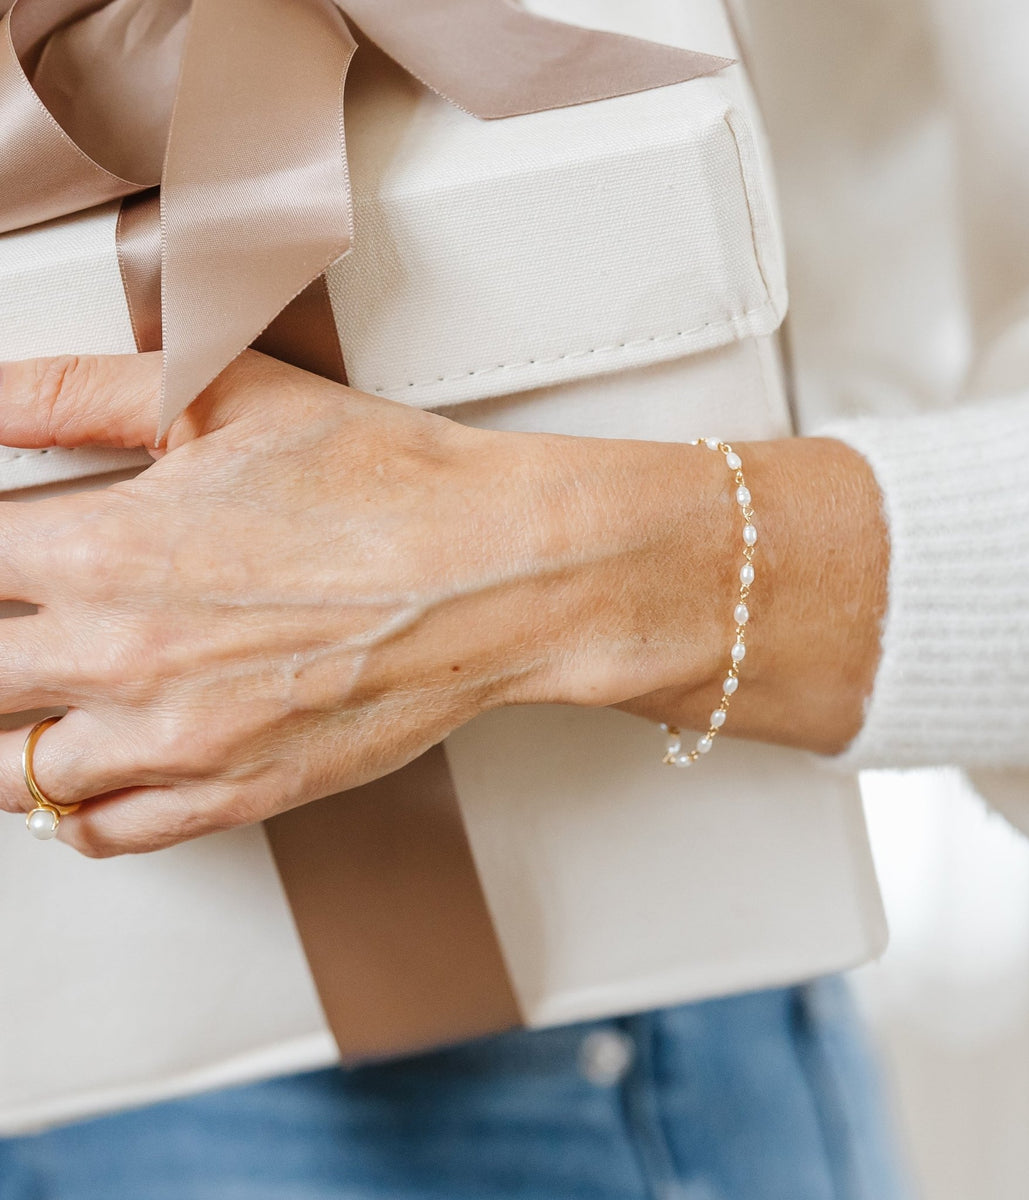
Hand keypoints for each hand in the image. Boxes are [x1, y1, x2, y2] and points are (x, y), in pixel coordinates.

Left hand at [0, 351, 887, 856]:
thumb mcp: (230, 396)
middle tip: (18, 624)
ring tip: (33, 695)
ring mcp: (178, 741)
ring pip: (11, 771)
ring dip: (6, 733)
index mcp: (107, 549)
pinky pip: (98, 831)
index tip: (2, 553)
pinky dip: (66, 807)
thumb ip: (80, 390)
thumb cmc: (392, 488)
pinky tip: (85, 763)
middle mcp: (124, 658)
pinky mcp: (237, 794)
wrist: (498, 572)